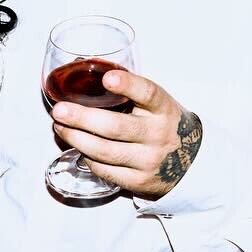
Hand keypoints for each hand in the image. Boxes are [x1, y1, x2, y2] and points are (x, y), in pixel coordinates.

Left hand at [50, 69, 202, 198]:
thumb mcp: (157, 104)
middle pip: (115, 127)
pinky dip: (87, 157)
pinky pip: (105, 171)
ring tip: (60, 127)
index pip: (148, 93)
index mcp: (163, 108)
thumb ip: (131, 91)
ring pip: (104, 151)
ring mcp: (149, 160)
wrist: (191, 160)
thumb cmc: (163, 123)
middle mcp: (158, 134)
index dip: (128, 85)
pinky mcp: (139, 182)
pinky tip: (77, 147)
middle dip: (82, 118)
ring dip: (76, 139)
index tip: (108, 78)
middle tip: (60, 110)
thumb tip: (91, 69)